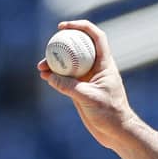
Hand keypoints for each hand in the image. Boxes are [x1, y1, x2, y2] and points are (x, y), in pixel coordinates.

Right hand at [37, 19, 138, 149]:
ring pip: (70, 64)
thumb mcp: (88, 97)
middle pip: (79, 48)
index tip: (63, 27)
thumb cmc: (110, 113)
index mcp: (105, 65)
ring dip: (55, 63)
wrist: (116, 131)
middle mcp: (96, 68)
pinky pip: (65, 78)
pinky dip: (55, 76)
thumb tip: (49, 76)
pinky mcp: (81, 90)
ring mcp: (88, 79)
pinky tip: (45, 77)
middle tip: (47, 47)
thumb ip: (68, 86)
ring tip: (41, 67)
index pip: (96, 37)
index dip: (81, 27)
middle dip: (62, 45)